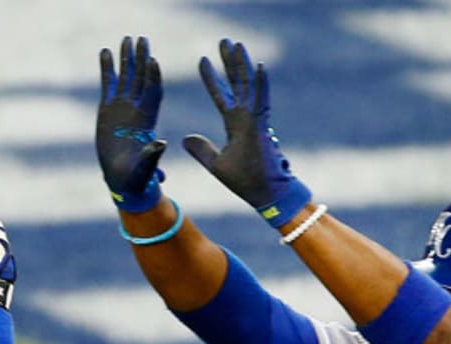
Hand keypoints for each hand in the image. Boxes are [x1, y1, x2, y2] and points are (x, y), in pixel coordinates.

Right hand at [96, 35, 166, 211]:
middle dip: (142, 60)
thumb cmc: (137, 177)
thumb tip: (161, 144)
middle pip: (141, 79)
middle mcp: (137, 109)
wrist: (122, 179)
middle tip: (143, 40)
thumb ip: (152, 155)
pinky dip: (107, 68)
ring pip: (126, 77)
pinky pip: (108, 84)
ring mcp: (122, 106)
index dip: (153, 78)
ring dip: (126, 58)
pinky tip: (104, 52)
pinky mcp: (108, 108)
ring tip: (126, 39)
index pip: (153, 93)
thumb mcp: (145, 167)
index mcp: (148, 120)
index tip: (153, 61)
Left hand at [182, 40, 310, 227]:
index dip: (213, 79)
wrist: (265, 194)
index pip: (221, 96)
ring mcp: (256, 121)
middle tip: (224, 41)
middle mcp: (246, 118)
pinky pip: (261, 102)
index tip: (203, 61)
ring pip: (248, 86)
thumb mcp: (216, 164)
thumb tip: (184, 138)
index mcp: (236, 124)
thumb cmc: (245, 181)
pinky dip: (260, 85)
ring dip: (242, 65)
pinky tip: (258, 65)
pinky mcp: (262, 128)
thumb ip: (202, 149)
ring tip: (235, 44)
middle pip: (237, 84)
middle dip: (230, 62)